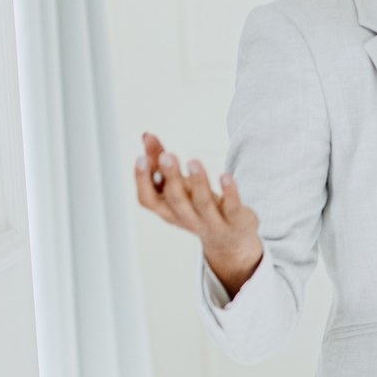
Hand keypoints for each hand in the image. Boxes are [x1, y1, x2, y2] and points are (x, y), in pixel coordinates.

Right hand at [134, 132, 261, 295]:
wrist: (231, 240)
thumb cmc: (197, 206)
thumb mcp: (178, 186)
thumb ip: (161, 161)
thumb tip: (146, 135)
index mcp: (168, 211)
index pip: (148, 200)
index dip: (142, 180)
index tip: (141, 158)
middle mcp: (187, 218)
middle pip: (175, 199)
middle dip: (171, 177)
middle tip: (168, 156)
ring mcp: (212, 222)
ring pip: (202, 203)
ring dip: (198, 182)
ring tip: (194, 161)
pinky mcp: (236, 221)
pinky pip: (232, 207)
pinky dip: (229, 192)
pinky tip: (226, 176)